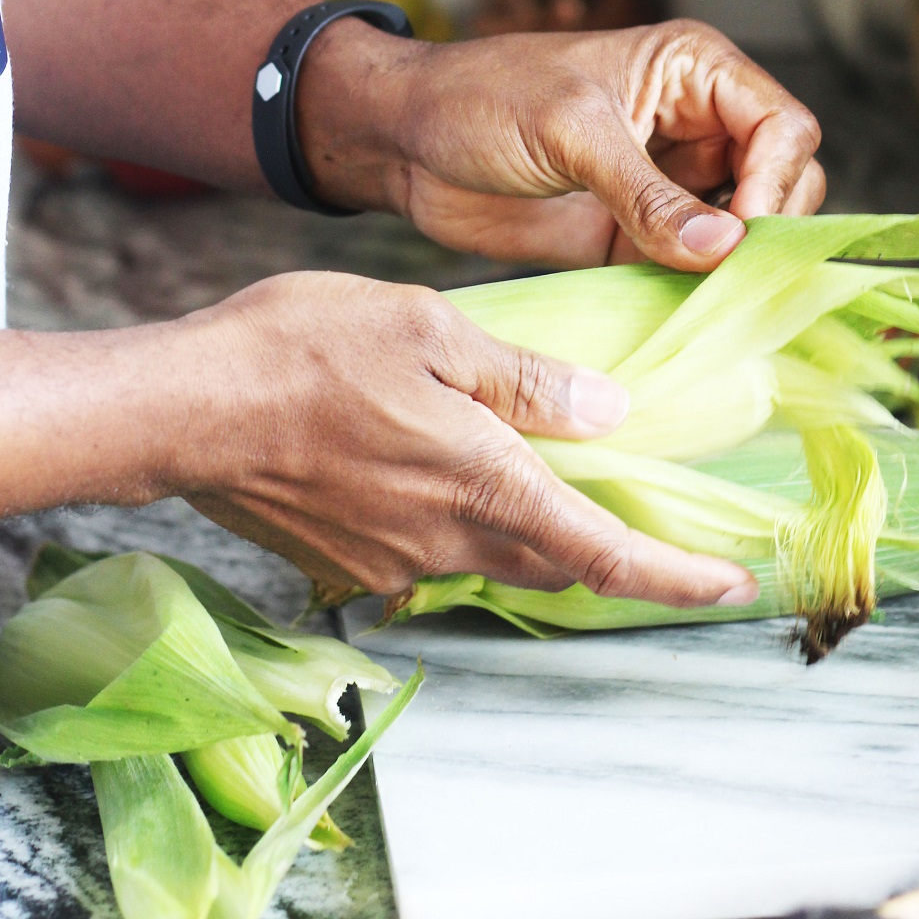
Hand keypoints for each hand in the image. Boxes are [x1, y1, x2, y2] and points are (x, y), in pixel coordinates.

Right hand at [180, 271, 758, 605]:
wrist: (182, 407)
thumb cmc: (303, 349)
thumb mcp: (432, 331)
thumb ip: (526, 380)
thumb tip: (611, 409)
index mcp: (484, 485)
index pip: (607, 555)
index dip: (680, 579)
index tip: (736, 587)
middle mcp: (446, 541)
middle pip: (559, 565)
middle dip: (616, 554)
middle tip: (658, 523)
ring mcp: (392, 560)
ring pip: (495, 557)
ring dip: (538, 533)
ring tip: (558, 484)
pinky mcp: (347, 560)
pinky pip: (433, 552)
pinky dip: (467, 522)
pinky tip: (451, 470)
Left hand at [297, 19, 823, 270]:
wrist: (402, 142)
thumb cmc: (480, 99)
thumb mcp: (570, 132)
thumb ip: (648, 191)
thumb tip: (726, 246)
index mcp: (692, 71)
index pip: (783, 127)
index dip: (777, 181)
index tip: (743, 233)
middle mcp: (693, 125)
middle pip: (781, 183)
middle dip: (765, 228)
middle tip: (726, 274)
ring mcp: (666, 184)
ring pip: (742, 233)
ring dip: (732, 268)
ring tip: (705, 299)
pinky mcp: (632, 235)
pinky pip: (689, 269)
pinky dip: (693, 293)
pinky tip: (679, 314)